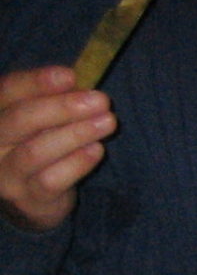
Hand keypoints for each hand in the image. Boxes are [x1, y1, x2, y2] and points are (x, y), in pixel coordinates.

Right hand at [0, 65, 116, 233]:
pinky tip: (97, 150)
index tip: (71, 75)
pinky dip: (77, 163)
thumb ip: (54, 99)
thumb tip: (79, 81)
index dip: (37, 82)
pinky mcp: (27, 198)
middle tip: (101, 100)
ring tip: (108, 122)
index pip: (7, 91)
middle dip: (62, 107)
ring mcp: (5, 173)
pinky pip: (50, 180)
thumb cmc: (40, 145)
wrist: (33, 197)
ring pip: (35, 151)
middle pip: (20, 120)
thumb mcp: (44, 119)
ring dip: (76, 134)